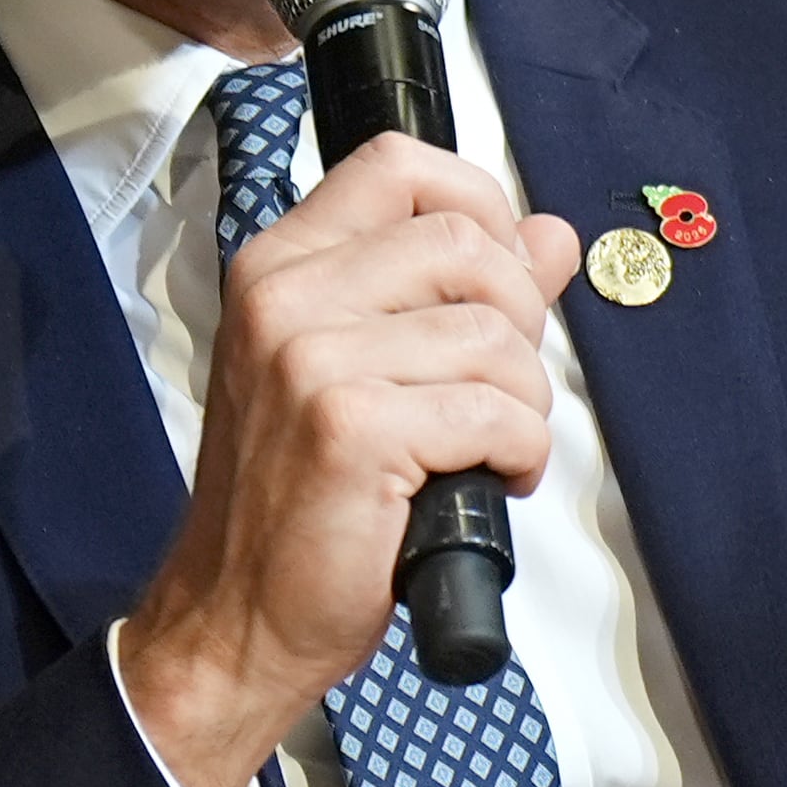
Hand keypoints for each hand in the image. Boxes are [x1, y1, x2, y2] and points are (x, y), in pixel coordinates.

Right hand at [117, 130, 582, 786]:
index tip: (499, 278)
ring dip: (523, 401)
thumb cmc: (297, 505)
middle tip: (499, 384)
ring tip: (486, 445)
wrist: (234, 619)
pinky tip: (487, 479)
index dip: (480, 207)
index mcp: (281, 268)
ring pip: (493, 334)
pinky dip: (520, 452)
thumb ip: (457, 294)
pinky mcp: (350, 427)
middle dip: (518, 317)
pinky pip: (496, 412)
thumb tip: (551, 235)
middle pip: (465, 242)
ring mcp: (310, 359)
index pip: (401, 166)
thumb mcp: (362, 373)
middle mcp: (285, 298)